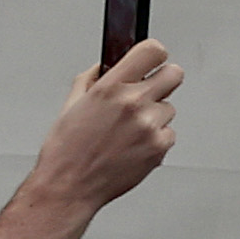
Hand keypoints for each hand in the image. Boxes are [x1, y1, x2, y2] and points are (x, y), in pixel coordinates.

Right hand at [0, 42, 183, 238]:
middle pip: (174, 74)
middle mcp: (133, 103)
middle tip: (146, 94)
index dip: (154, 54)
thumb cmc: (65, 151)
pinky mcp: (159, 146)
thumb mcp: (71, 105)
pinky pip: (169, 133)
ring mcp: (149, 125)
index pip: (152, 51)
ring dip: (154, 115)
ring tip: (127, 131)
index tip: (151, 60)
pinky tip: (132, 146)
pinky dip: (155, 138)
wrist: (68, 187)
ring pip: (169, 107)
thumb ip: (92, 79)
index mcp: (110, 88)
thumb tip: (107, 64)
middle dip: (161, 81)